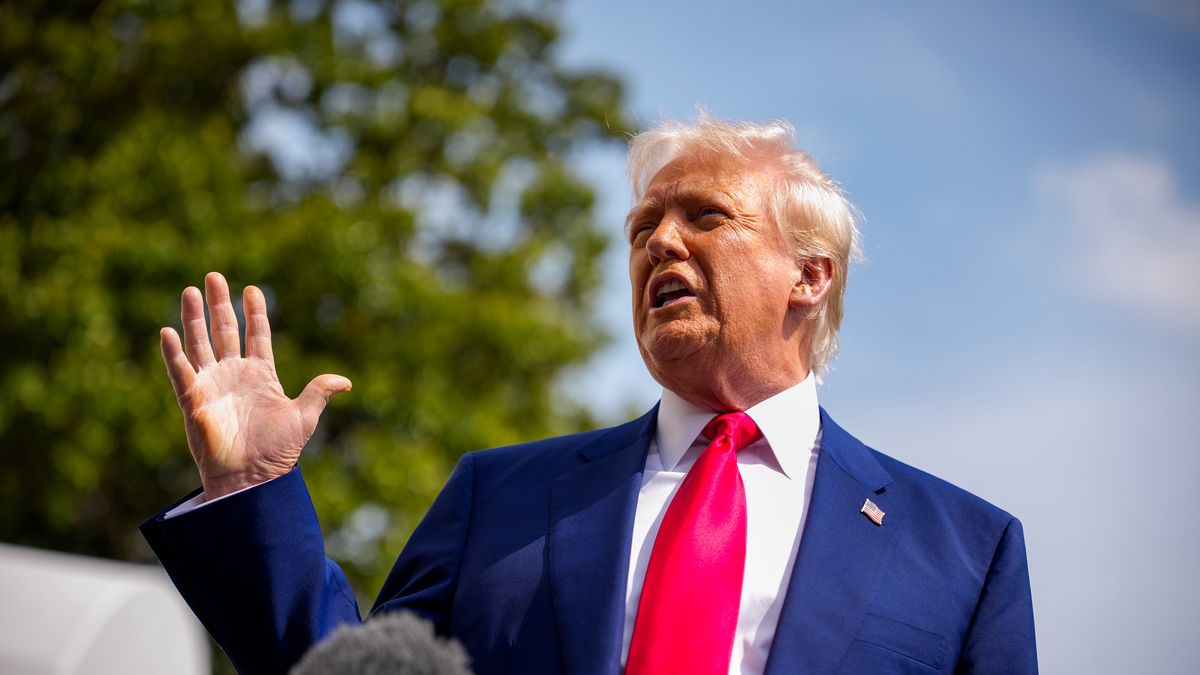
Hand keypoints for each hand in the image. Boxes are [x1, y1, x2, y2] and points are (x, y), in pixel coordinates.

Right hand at [160, 272, 351, 498]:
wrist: (252, 478)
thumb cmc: (277, 452)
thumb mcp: (303, 417)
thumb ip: (319, 393)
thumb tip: (345, 382)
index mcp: (261, 375)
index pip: (257, 335)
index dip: (255, 313)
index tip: (253, 289)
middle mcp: (234, 375)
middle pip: (225, 331)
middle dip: (220, 304)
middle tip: (213, 276)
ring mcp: (213, 385)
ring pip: (200, 344)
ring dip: (194, 318)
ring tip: (190, 291)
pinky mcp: (194, 400)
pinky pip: (181, 372)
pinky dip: (174, 353)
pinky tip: (168, 332)